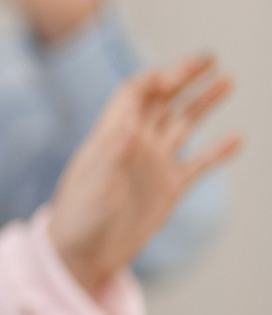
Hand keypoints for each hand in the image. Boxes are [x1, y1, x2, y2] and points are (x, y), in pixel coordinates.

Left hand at [48, 56, 239, 293]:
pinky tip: (236, 138)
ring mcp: (153, 165)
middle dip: (184, 76)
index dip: (158, 77)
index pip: (136, 93)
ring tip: (227, 80)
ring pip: (182, 124)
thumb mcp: (92, 185)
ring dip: (202, 102)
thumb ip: (110, 154)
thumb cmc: (78, 219)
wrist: (82, 256)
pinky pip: (198, 163)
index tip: (182, 70)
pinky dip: (217, 151)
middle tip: (211, 58)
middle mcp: (135, 144)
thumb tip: (127, 125)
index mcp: (112, 135)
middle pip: (162, 100)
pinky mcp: (168, 189)